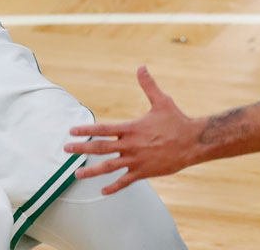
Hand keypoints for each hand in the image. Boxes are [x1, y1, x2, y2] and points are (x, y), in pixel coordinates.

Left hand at [64, 66, 201, 194]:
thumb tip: (141, 67)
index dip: (86, 130)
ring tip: (77, 174)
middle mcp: (130, 145)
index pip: (103, 129)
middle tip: (66, 150)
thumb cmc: (176, 121)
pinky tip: (102, 191)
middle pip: (100, 148)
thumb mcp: (161, 101)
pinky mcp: (144, 172)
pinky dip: (113, 187)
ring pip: (109, 167)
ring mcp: (136, 160)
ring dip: (91, 171)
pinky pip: (125, 181)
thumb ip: (148, 85)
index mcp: (131, 128)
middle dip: (82, 148)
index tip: (72, 131)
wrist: (192, 142)